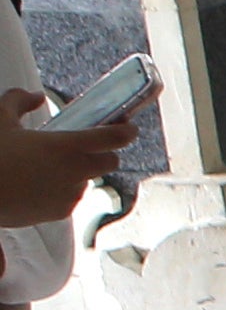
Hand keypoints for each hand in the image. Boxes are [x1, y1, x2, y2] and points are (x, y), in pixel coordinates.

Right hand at [0, 93, 125, 231]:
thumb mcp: (0, 119)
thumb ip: (19, 101)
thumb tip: (36, 96)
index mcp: (65, 146)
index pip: (111, 138)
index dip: (125, 132)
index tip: (130, 129)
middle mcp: (75, 172)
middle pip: (110, 162)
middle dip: (104, 154)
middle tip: (87, 147)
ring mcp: (70, 194)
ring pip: (88, 180)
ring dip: (80, 173)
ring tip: (50, 167)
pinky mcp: (62, 212)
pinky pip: (72, 198)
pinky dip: (64, 190)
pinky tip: (40, 184)